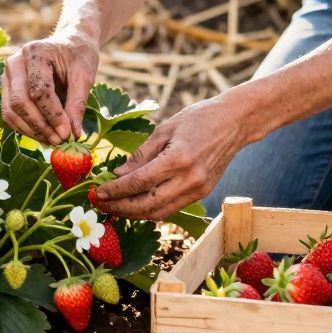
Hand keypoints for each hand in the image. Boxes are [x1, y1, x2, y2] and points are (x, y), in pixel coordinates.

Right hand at [1, 33, 98, 144]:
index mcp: (35, 52)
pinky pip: (10, 114)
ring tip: (54, 140)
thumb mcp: (84, 77)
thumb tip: (74, 134)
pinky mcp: (7, 89)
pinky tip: (44, 135)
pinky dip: (26, 128)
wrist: (70, 44)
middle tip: (60, 140)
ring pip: (11, 111)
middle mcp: (15, 62)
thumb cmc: (78, 57)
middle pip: (19, 101)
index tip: (67, 133)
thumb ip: (77, 104)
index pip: (38, 90)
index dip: (52, 115)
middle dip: (40, 125)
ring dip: (32, 130)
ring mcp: (7, 76)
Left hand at [94, 95, 249, 219]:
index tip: (97, 192)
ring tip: (113, 207)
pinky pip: (171, 208)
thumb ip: (141, 155)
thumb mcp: (164, 129)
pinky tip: (135, 204)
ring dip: (133, 213)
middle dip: (119, 207)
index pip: (138, 183)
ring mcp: (198, 190)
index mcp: (178, 159)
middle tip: (99, 204)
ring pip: (159, 212)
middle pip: (146, 204)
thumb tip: (118, 175)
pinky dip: (150, 210)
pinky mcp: (203, 193)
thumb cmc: (198, 119)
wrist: (235, 122)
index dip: (115, 190)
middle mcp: (189, 179)